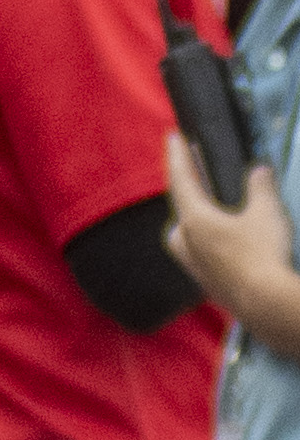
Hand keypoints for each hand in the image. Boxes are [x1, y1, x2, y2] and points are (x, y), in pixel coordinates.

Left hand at [163, 130, 299, 347]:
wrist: (265, 302)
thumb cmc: (262, 253)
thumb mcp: (267, 211)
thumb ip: (261, 186)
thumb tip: (258, 171)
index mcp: (195, 220)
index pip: (181, 180)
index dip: (178, 156)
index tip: (172, 137)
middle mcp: (188, 243)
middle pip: (179, 209)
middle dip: (186, 189)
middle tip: (194, 172)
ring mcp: (195, 266)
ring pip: (185, 235)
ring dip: (193, 217)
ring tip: (207, 206)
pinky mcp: (208, 282)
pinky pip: (200, 253)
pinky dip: (207, 239)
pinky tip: (223, 240)